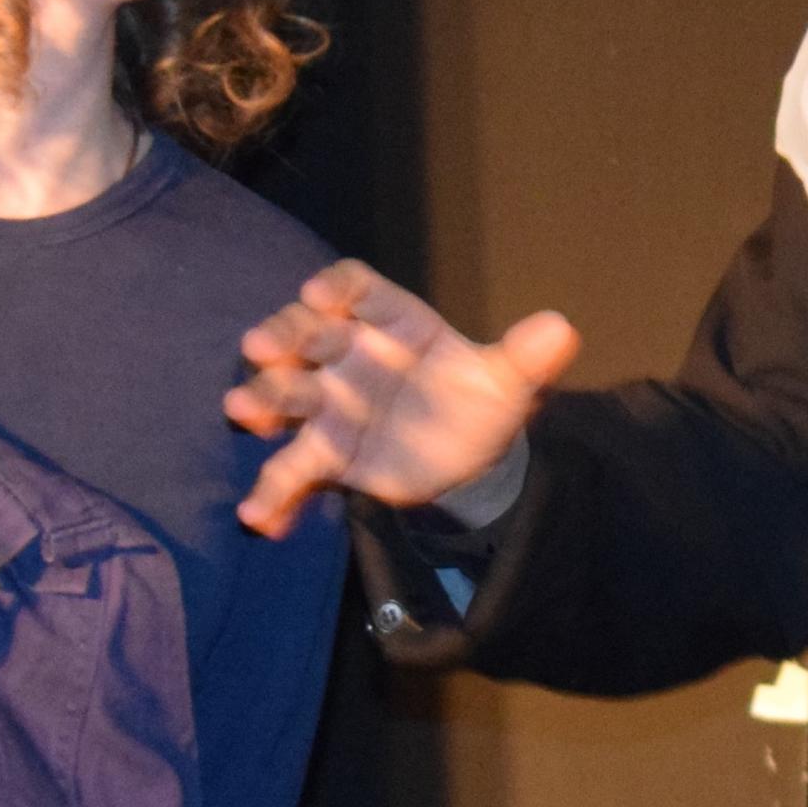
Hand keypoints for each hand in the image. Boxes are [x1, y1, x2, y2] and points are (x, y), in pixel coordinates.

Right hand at [224, 261, 578, 537]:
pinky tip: (258, 516)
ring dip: (265, 398)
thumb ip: (527, 357)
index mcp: (396, 325)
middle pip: (309, 334)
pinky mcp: (328, 453)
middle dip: (283, 337)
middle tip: (261, 346)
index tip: (320, 296)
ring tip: (245, 410)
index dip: (337, 289)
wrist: (467, 457)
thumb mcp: (509, 382)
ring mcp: (334, 403)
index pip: (360, 291)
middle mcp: (353, 355)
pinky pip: (293, 470)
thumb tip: (562, 329)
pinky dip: (272, 493)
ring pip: (290, 392)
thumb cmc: (477, 402)